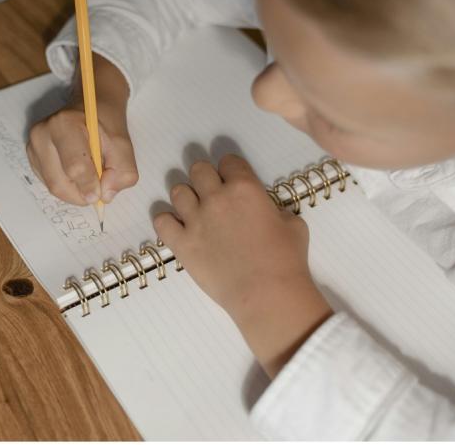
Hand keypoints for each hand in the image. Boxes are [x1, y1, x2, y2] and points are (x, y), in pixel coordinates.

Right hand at [26, 54, 138, 205]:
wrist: (90, 104)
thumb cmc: (105, 122)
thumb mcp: (123, 144)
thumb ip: (122, 172)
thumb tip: (105, 195)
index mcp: (64, 124)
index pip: (75, 167)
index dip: (90, 186)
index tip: (101, 193)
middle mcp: (42, 133)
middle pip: (59, 182)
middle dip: (81, 194)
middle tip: (97, 192)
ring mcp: (33, 145)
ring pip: (53, 186)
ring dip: (75, 192)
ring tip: (89, 178)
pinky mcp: (32, 156)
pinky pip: (49, 183)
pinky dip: (66, 186)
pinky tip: (77, 173)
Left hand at [153, 154, 332, 376]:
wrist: (266, 294)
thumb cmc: (286, 259)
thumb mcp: (293, 224)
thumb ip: (274, 209)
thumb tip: (265, 212)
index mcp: (245, 188)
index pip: (228, 161)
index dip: (231, 170)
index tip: (233, 180)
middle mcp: (216, 197)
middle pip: (198, 169)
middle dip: (205, 178)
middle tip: (212, 194)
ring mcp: (195, 220)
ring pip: (177, 191)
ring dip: (186, 197)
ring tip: (194, 211)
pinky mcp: (181, 243)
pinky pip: (161, 221)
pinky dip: (167, 221)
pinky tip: (177, 228)